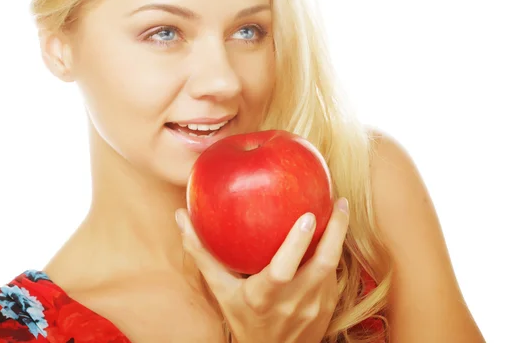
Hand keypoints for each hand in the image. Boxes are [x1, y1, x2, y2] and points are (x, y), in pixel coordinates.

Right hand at [175, 197, 349, 342]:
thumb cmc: (242, 317)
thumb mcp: (220, 290)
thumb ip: (202, 254)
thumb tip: (181, 217)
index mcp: (263, 297)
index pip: (282, 270)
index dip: (297, 244)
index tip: (308, 215)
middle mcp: (292, 302)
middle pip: (323, 263)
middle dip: (336, 231)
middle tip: (338, 201)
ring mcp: (314, 307)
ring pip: (332, 266)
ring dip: (338, 237)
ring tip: (339, 208)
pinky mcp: (327, 307)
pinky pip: (333, 274)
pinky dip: (333, 252)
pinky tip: (333, 233)